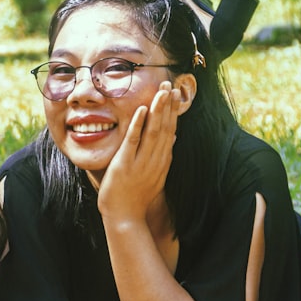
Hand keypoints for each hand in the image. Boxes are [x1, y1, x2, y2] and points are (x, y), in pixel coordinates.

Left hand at [97, 82, 179, 221]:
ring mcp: (141, 162)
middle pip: (166, 127)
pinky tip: (141, 109)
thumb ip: (162, 156)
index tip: (175, 93)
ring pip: (154, 131)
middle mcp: (156, 160)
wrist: (126, 218)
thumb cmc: (136, 197)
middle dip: (168, 105)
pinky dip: (138, 125)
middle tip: (170, 83)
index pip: (171, 131)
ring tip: (161, 91)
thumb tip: (172, 137)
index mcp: (162, 161)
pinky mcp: (125, 165)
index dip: (174, 111)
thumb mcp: (154, 174)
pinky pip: (133, 142)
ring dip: (158, 110)